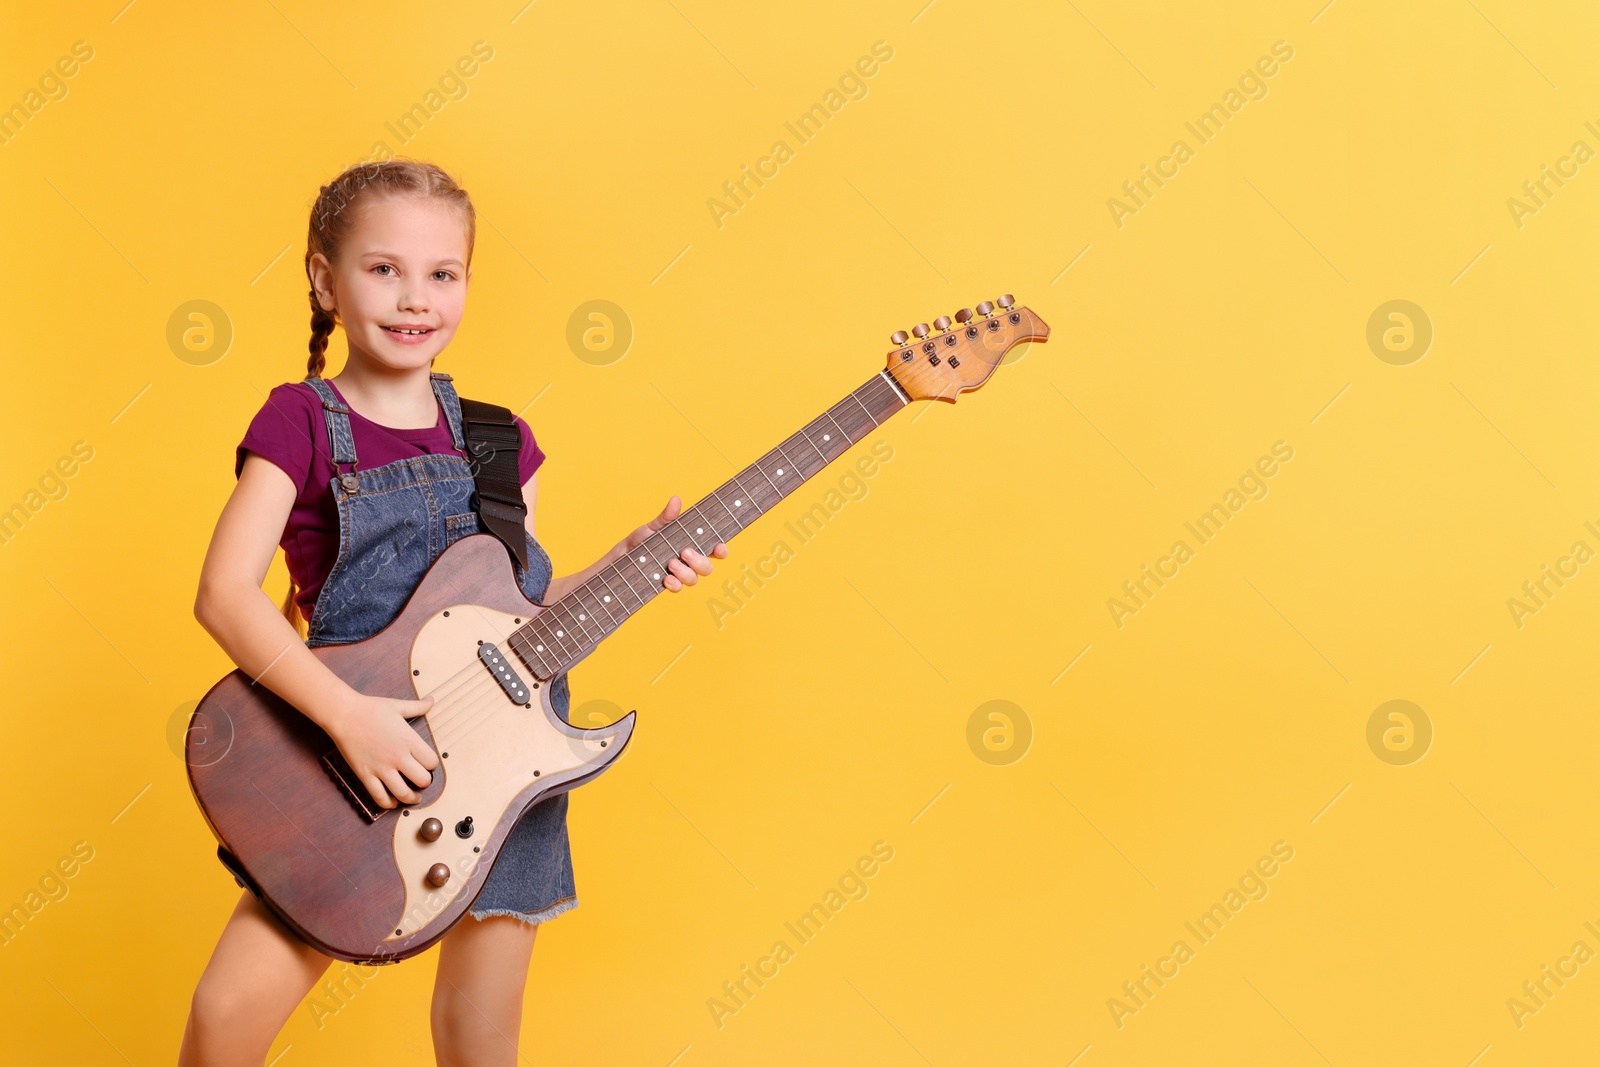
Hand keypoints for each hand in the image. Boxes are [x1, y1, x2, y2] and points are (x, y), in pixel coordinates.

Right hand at [327, 692, 439, 809]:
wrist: (344, 714)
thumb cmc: (371, 709)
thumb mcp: (398, 706)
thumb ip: (418, 707)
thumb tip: (432, 700)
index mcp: (409, 740)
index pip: (432, 762)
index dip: (432, 765)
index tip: (428, 765)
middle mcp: (398, 756)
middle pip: (422, 780)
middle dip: (425, 783)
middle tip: (422, 781)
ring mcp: (381, 768)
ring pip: (403, 793)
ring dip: (411, 798)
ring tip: (414, 797)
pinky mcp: (365, 775)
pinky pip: (380, 797)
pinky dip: (389, 803)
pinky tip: (393, 801)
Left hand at [624, 494, 729, 591]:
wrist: (619, 558)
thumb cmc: (640, 541)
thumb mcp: (653, 527)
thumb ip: (666, 517)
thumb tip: (676, 500)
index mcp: (690, 545)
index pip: (713, 550)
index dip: (721, 550)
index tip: (718, 547)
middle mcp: (687, 562)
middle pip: (707, 567)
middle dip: (700, 562)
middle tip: (685, 552)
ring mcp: (677, 574)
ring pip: (694, 579)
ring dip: (686, 573)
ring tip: (670, 564)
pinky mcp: (665, 584)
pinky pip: (677, 588)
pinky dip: (674, 585)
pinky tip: (665, 579)